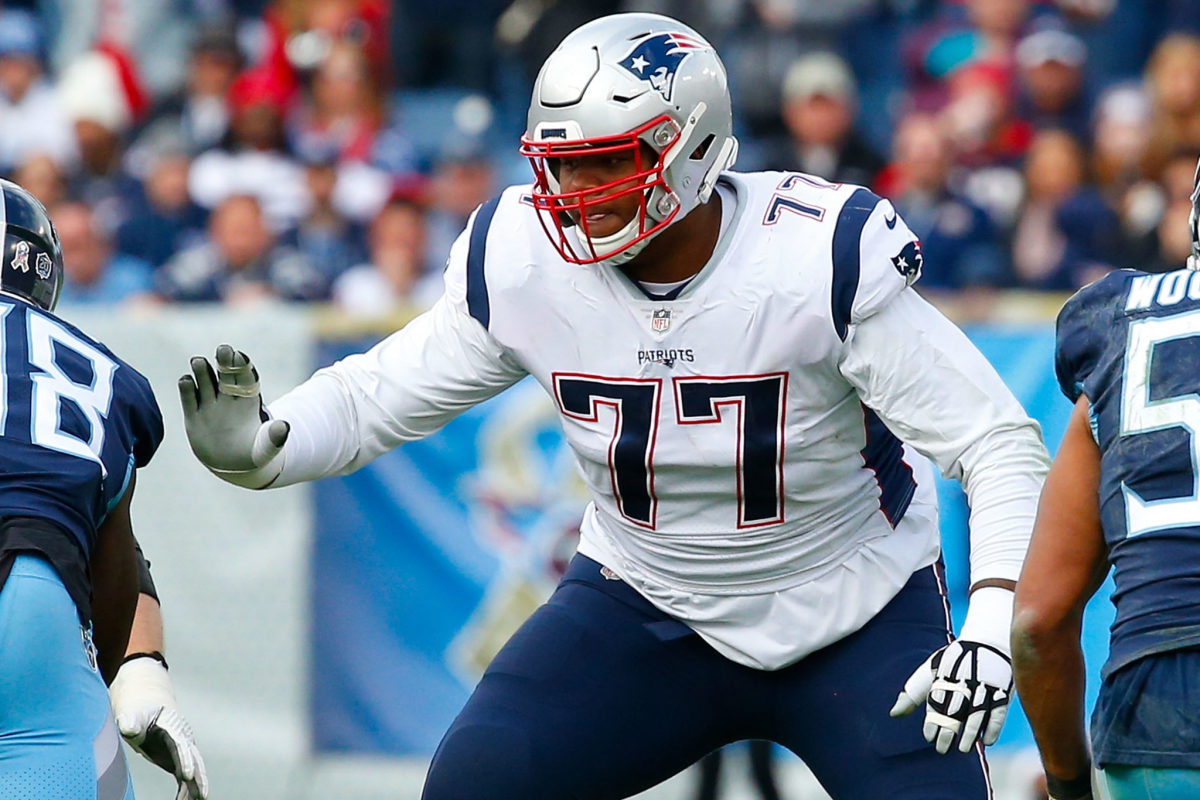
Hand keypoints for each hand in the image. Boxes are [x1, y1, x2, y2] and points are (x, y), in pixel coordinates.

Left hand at [110, 656, 208, 799]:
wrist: (147, 711)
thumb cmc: (138, 714)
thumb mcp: (132, 716)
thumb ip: (130, 721)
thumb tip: (127, 727)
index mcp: (173, 728)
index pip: (181, 746)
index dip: (185, 760)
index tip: (187, 775)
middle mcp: (182, 740)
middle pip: (195, 760)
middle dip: (200, 778)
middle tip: (203, 795)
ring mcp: (182, 751)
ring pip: (194, 771)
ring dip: (197, 787)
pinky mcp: (178, 761)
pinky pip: (185, 778)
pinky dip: (187, 790)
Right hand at [179, 344, 289, 487]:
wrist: (233, 465)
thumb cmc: (254, 452)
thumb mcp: (267, 447)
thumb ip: (275, 437)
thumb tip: (284, 427)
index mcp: (249, 401)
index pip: (246, 379)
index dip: (243, 367)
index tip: (240, 357)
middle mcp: (229, 399)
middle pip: (226, 375)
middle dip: (225, 362)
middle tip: (223, 349)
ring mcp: (210, 406)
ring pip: (205, 382)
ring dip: (202, 371)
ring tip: (198, 362)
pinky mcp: (194, 417)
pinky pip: (189, 399)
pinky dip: (186, 389)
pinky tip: (186, 380)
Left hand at [889, 585, 1014, 753]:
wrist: (987, 639)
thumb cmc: (953, 661)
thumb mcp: (930, 670)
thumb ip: (913, 693)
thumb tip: (893, 714)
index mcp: (944, 676)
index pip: (937, 702)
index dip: (933, 721)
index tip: (929, 737)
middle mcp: (963, 681)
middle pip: (955, 710)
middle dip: (948, 731)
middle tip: (942, 749)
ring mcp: (984, 686)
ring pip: (976, 713)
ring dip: (969, 733)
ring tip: (962, 749)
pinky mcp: (1002, 690)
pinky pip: (998, 712)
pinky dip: (993, 727)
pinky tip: (986, 741)